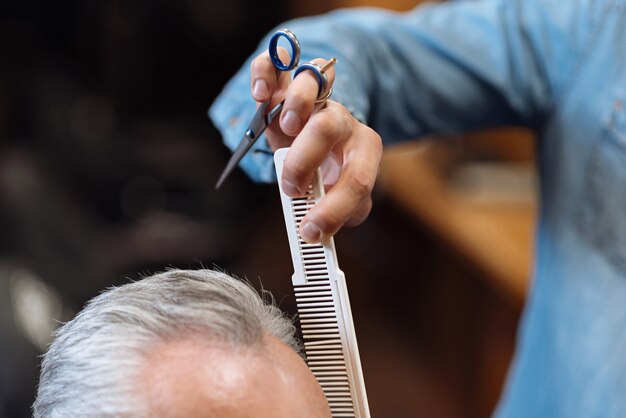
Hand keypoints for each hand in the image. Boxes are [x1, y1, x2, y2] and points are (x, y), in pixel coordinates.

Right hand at [250, 49, 382, 243]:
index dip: (334, 208)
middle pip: (329, 125)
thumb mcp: (339, 193)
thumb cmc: (326, 170)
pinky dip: (267, 73)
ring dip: (296, 104)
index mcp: (363, 149)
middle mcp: (341, 119)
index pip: (358, 178)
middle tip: (290, 186)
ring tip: (286, 128)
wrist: (314, 137)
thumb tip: (324, 229)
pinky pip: (278, 63)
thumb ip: (341, 210)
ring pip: (311, 81)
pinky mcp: (285, 83)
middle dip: (304, 160)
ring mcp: (314, 97)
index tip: (311, 230)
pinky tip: (261, 94)